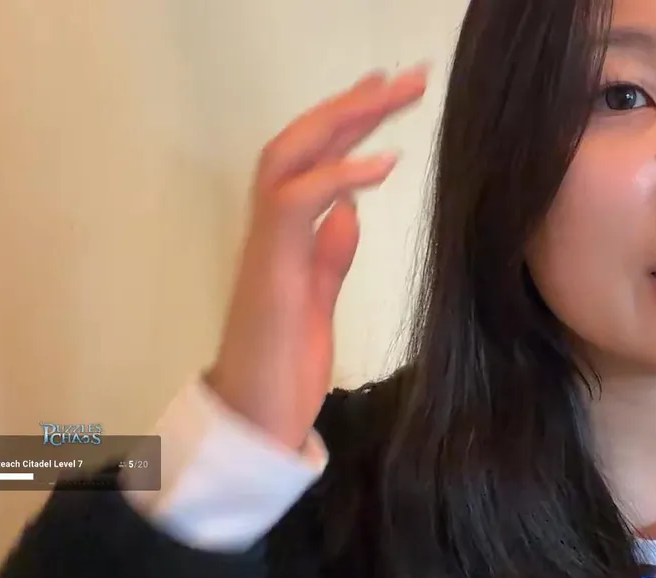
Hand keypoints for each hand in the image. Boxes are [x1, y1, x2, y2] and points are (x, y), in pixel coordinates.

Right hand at [205, 67, 426, 449]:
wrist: (254, 425)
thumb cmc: (282, 371)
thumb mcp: (317, 303)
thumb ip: (328, 256)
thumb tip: (349, 213)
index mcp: (283, 238)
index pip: (307, 160)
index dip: (343, 121)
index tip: (384, 91)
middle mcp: (267, 233)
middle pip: (297, 145)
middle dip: (349, 105)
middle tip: (401, 75)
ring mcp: (265, 250)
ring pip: (287, 160)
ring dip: (340, 122)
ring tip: (390, 96)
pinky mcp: (271, 274)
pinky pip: (296, 206)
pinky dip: (339, 176)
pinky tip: (382, 163)